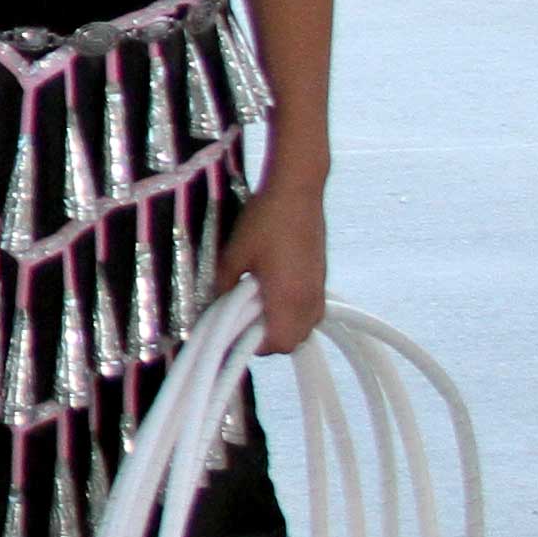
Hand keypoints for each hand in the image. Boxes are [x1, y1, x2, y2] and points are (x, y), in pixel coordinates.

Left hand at [213, 173, 327, 352]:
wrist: (297, 191)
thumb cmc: (264, 221)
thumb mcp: (232, 255)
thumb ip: (223, 287)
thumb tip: (215, 306)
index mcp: (287, 298)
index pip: (278, 344)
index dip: (255, 345)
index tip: (236, 331)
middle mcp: (309, 299)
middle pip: (295, 340)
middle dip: (270, 337)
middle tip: (246, 320)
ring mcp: (319, 288)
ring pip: (306, 326)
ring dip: (285, 325)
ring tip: (261, 306)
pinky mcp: (322, 276)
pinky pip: (312, 309)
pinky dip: (296, 311)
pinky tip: (276, 291)